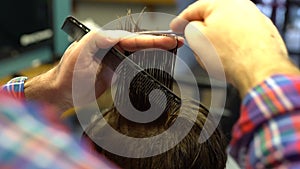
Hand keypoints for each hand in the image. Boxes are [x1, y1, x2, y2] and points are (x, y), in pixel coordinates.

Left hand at [24, 29, 182, 111]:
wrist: (61, 92)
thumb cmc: (67, 76)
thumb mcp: (81, 56)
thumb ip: (102, 46)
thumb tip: (122, 43)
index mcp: (102, 40)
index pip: (131, 39)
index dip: (150, 40)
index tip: (166, 41)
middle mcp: (108, 46)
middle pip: (137, 42)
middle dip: (157, 42)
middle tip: (175, 42)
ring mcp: (111, 57)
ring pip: (137, 51)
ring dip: (154, 50)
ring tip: (171, 49)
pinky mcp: (113, 68)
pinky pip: (132, 63)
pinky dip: (145, 61)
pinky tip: (155, 60)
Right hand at [170, 0, 299, 96]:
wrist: (261, 70)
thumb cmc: (232, 56)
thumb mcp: (197, 39)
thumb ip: (189, 28)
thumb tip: (190, 26)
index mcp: (222, 2)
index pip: (194, 9)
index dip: (181, 20)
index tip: (176, 27)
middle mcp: (241, 6)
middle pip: (212, 18)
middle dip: (202, 32)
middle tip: (195, 44)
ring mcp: (255, 18)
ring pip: (227, 28)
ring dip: (218, 40)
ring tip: (215, 57)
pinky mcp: (264, 32)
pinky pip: (241, 37)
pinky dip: (233, 45)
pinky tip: (230, 57)